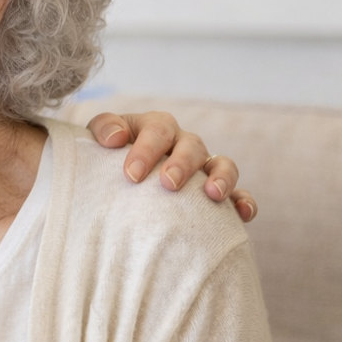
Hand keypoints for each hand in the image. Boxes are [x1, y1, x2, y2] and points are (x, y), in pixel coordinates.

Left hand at [87, 111, 256, 222]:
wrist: (113, 173)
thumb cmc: (105, 155)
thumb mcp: (97, 136)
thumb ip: (104, 129)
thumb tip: (115, 139)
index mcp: (156, 127)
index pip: (158, 130)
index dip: (147, 150)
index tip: (131, 174)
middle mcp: (183, 143)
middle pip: (192, 146)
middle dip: (181, 164)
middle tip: (167, 184)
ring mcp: (203, 166)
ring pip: (222, 164)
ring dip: (221, 177)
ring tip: (213, 195)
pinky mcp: (215, 190)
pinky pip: (238, 193)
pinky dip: (243, 201)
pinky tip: (242, 214)